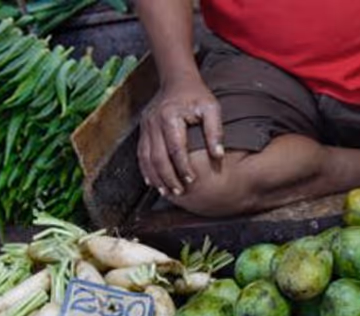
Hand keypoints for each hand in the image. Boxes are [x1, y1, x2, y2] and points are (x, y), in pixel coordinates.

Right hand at [138, 77, 223, 195]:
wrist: (176, 80)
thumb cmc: (196, 95)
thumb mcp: (211, 108)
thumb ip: (215, 131)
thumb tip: (218, 156)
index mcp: (170, 116)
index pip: (176, 148)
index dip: (183, 166)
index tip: (192, 180)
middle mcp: (154, 121)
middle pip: (158, 156)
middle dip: (168, 177)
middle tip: (179, 192)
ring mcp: (145, 126)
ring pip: (146, 157)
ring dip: (155, 177)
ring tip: (166, 191)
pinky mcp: (142, 129)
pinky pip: (141, 153)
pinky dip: (146, 169)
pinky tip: (153, 182)